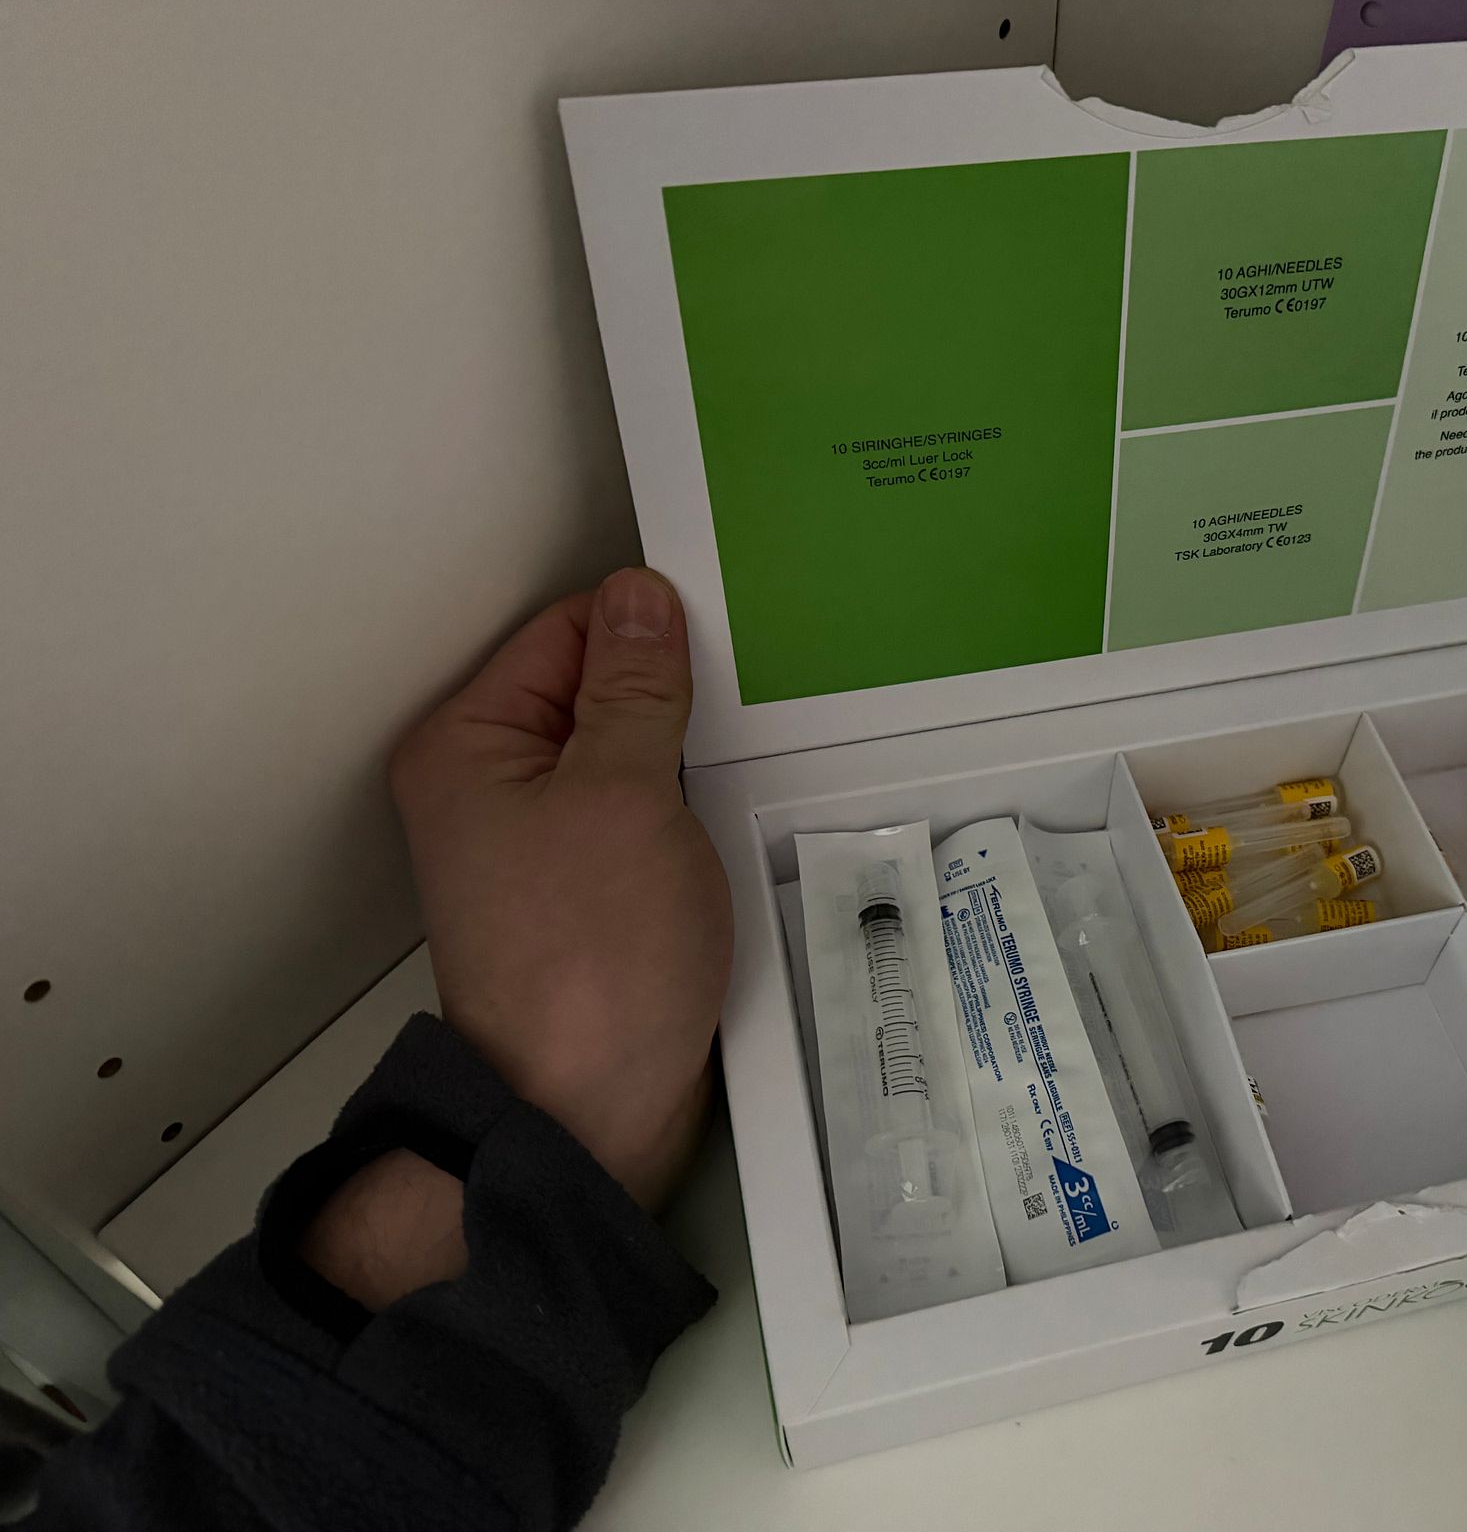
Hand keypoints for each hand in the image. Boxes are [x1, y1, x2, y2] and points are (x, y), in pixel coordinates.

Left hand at [306, 568, 730, 1306]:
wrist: (588, 1112)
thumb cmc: (596, 953)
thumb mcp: (625, 795)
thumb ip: (635, 688)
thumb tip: (641, 594)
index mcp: (470, 744)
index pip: (565, 632)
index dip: (645, 631)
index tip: (726, 645)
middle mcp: (490, 784)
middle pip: (594, 690)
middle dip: (672, 693)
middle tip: (753, 702)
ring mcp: (538, 843)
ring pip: (627, 755)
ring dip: (688, 753)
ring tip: (756, 753)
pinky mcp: (587, 891)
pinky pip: (641, 815)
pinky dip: (686, 806)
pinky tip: (738, 809)